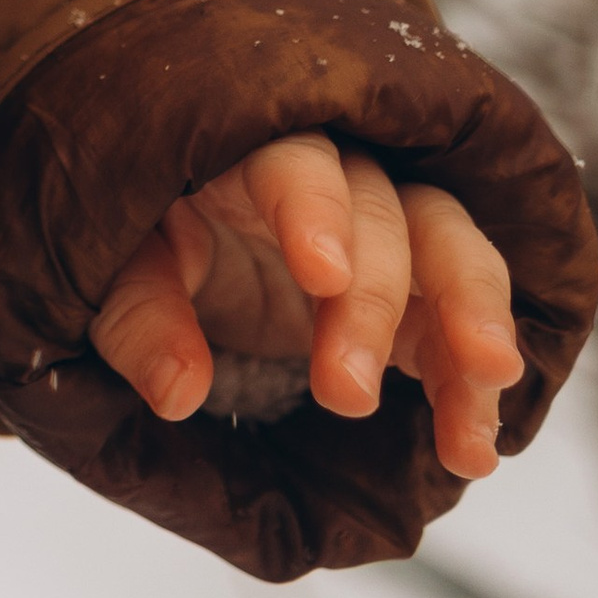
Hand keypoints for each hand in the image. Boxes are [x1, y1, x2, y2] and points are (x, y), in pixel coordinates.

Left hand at [91, 132, 523, 479]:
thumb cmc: (147, 241)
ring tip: (480, 392)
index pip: (293, 163)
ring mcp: (385, 226)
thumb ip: (139, 317)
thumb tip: (176, 390)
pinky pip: (461, 318)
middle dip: (372, 303)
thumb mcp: (117, 272)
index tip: (323, 275)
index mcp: (248, 152)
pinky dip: (473, 380)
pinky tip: (474, 445)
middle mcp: (332, 176)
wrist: (188, 250)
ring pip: (449, 246)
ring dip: (469, 321)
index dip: (313, 212)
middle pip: (379, 211)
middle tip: (346, 393)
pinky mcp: (418, 286)